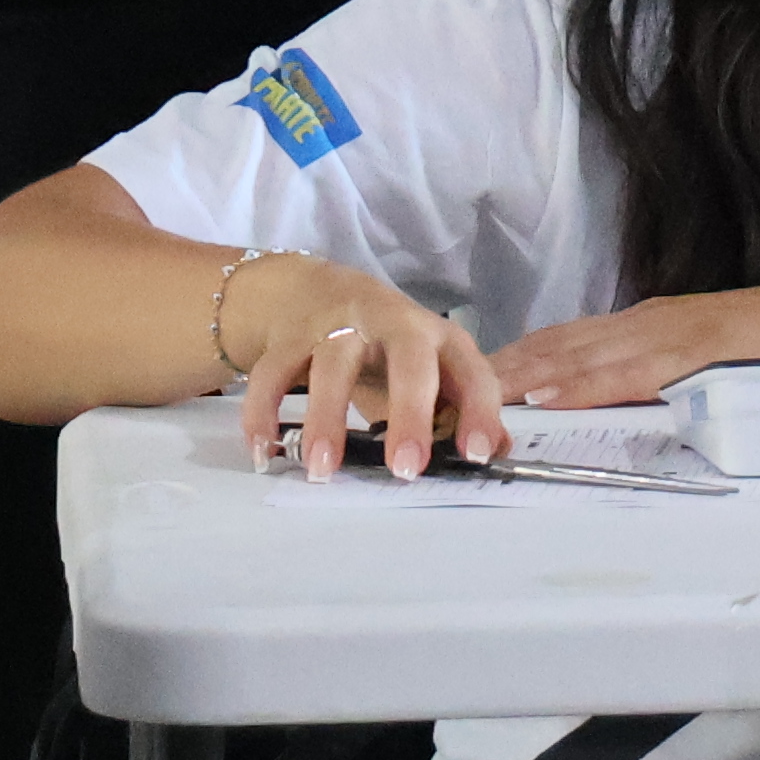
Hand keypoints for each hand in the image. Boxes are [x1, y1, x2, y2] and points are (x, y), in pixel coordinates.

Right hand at [227, 255, 509, 480]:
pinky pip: (271, 374)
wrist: (313, 290)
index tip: (479, 454)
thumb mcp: (429, 369)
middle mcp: (391, 321)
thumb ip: (458, 408)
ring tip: (322, 469)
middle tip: (404, 468)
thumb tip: (497, 450)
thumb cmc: (384, 346)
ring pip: (330, 364)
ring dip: (326, 419)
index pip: (471, 371)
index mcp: (437, 337)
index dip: (479, 411)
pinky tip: (264, 450)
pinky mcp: (287, 335)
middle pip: (408, 360)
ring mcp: (336, 323)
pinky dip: (262, 413)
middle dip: (408, 413)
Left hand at [494, 275, 759, 407]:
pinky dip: (577, 387)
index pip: (566, 341)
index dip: (517, 359)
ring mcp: (666, 335)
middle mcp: (646, 323)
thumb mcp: (712, 361)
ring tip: (468, 398)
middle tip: (443, 389)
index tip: (468, 376)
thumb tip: (636, 404)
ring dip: (520, 379)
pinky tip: (544, 399)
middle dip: (498, 368)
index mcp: (650, 326)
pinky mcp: (690, 355)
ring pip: (576, 357)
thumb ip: (670, 376)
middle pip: (555, 345)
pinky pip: (623, 374)